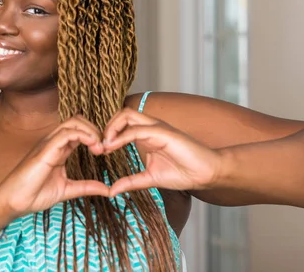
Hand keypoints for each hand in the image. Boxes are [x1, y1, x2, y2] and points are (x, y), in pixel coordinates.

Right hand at [0, 115, 109, 219]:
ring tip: (100, 148)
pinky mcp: (45, 150)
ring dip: (91, 131)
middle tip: (105, 148)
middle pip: (77, 121)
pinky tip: (92, 147)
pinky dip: (83, 136)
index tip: (105, 151)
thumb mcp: (67, 190)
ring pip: (73, 122)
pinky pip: (65, 134)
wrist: (14, 202)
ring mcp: (48, 144)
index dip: (95, 136)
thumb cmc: (34, 195)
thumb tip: (107, 190)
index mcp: (59, 149)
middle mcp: (53, 142)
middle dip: (95, 129)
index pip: (79, 130)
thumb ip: (86, 187)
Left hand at [102, 108, 223, 196]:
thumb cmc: (183, 172)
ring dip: (110, 129)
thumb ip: (131, 182)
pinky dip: (121, 137)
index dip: (107, 134)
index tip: (98, 151)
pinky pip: (136, 130)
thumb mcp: (149, 178)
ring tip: (103, 146)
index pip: (122, 123)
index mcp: (146, 134)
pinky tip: (112, 147)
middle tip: (98, 147)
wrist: (206, 173)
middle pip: (121, 113)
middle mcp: (150, 127)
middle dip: (106, 127)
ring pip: (127, 115)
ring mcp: (157, 127)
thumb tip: (111, 190)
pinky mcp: (163, 132)